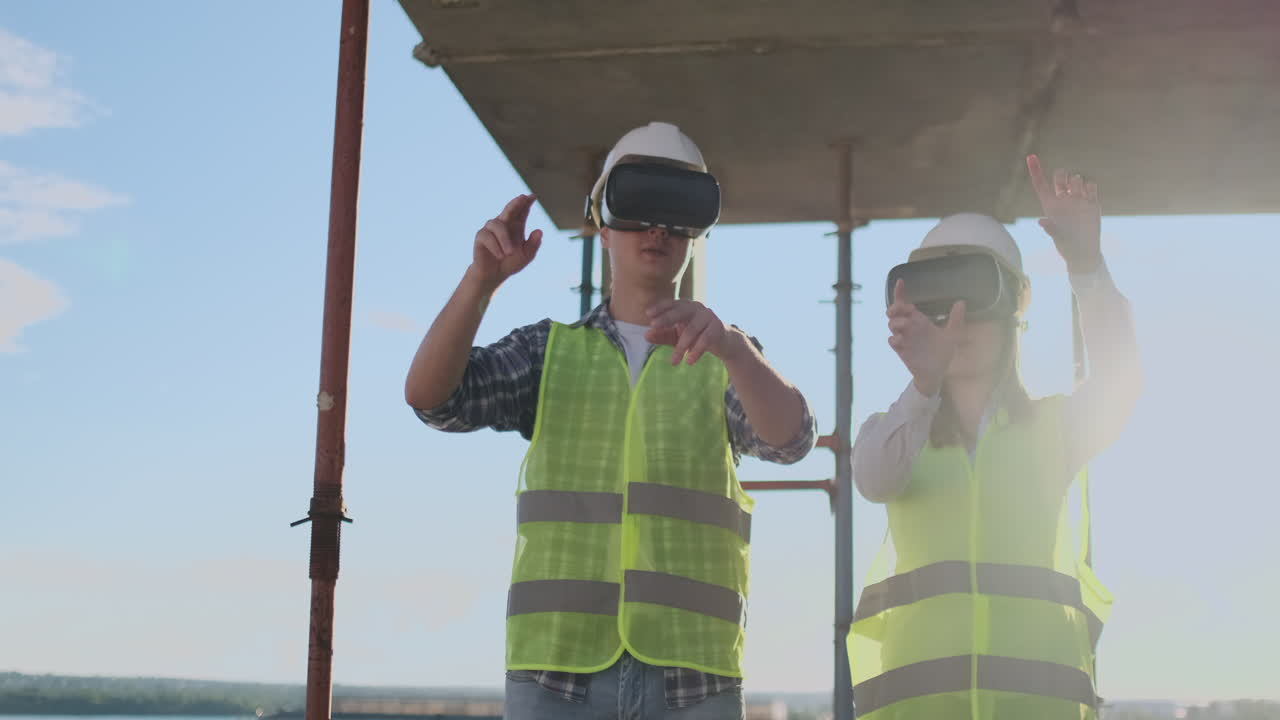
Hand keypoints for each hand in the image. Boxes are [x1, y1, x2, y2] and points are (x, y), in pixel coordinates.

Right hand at [470, 194, 543, 289]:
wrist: (494, 275)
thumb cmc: (510, 263)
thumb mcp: (526, 255)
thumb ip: (533, 244)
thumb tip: (539, 230)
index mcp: (516, 226)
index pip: (522, 211)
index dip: (526, 202)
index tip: (533, 196)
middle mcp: (503, 224)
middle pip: (509, 209)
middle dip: (515, 203)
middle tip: (522, 198)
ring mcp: (491, 229)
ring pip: (497, 224)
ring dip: (504, 239)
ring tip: (510, 253)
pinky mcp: (481, 237)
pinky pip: (487, 236)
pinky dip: (495, 246)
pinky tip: (500, 255)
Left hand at [644, 300, 736, 365]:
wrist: (723, 343)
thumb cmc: (696, 337)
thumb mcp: (676, 337)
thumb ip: (662, 335)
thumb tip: (646, 335)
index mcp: (685, 307)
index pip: (671, 303)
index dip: (660, 307)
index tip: (648, 314)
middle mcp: (697, 308)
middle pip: (681, 311)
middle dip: (666, 318)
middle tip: (653, 326)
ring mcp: (708, 316)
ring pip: (692, 329)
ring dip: (681, 347)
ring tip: (673, 362)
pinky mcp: (718, 327)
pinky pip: (705, 339)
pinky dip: (697, 351)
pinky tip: (690, 362)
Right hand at [887, 279, 965, 396]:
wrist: (939, 373)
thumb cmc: (943, 352)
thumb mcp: (953, 334)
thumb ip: (956, 319)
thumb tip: (961, 302)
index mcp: (919, 320)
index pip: (905, 303)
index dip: (900, 293)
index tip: (901, 282)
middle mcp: (910, 327)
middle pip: (893, 313)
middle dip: (895, 308)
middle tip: (905, 308)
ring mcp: (905, 338)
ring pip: (892, 325)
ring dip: (897, 322)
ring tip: (907, 324)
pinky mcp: (902, 350)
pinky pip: (893, 341)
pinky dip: (894, 339)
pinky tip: (901, 339)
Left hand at [1027, 154, 1101, 273]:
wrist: (1084, 252)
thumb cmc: (1066, 246)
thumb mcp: (1058, 238)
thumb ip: (1051, 229)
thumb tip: (1042, 222)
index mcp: (1050, 205)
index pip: (1040, 184)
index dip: (1035, 170)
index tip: (1031, 156)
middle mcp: (1063, 200)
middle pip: (1060, 178)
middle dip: (1061, 175)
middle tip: (1065, 182)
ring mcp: (1077, 200)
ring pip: (1076, 180)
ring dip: (1076, 182)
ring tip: (1078, 194)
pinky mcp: (1091, 203)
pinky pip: (1091, 187)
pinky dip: (1090, 186)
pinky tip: (1089, 194)